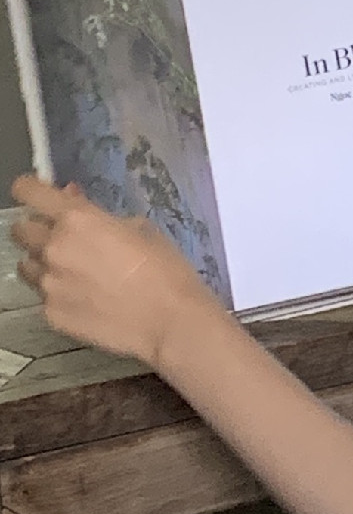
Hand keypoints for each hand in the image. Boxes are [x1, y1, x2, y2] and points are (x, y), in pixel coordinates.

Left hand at [11, 176, 218, 366]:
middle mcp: (54, 247)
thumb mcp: (143, 231)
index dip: (32, 190)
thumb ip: (103, 217)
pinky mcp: (51, 314)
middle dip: (39, 231)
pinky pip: (45, 297)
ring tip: (76, 277)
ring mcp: (48, 283)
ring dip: (45, 265)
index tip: (41, 197)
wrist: (171, 323)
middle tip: (66, 243)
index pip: (27, 190)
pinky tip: (88, 303)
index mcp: (78, 219)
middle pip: (20, 230)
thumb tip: (79, 205)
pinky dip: (60, 296)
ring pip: (27, 265)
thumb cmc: (168, 272)